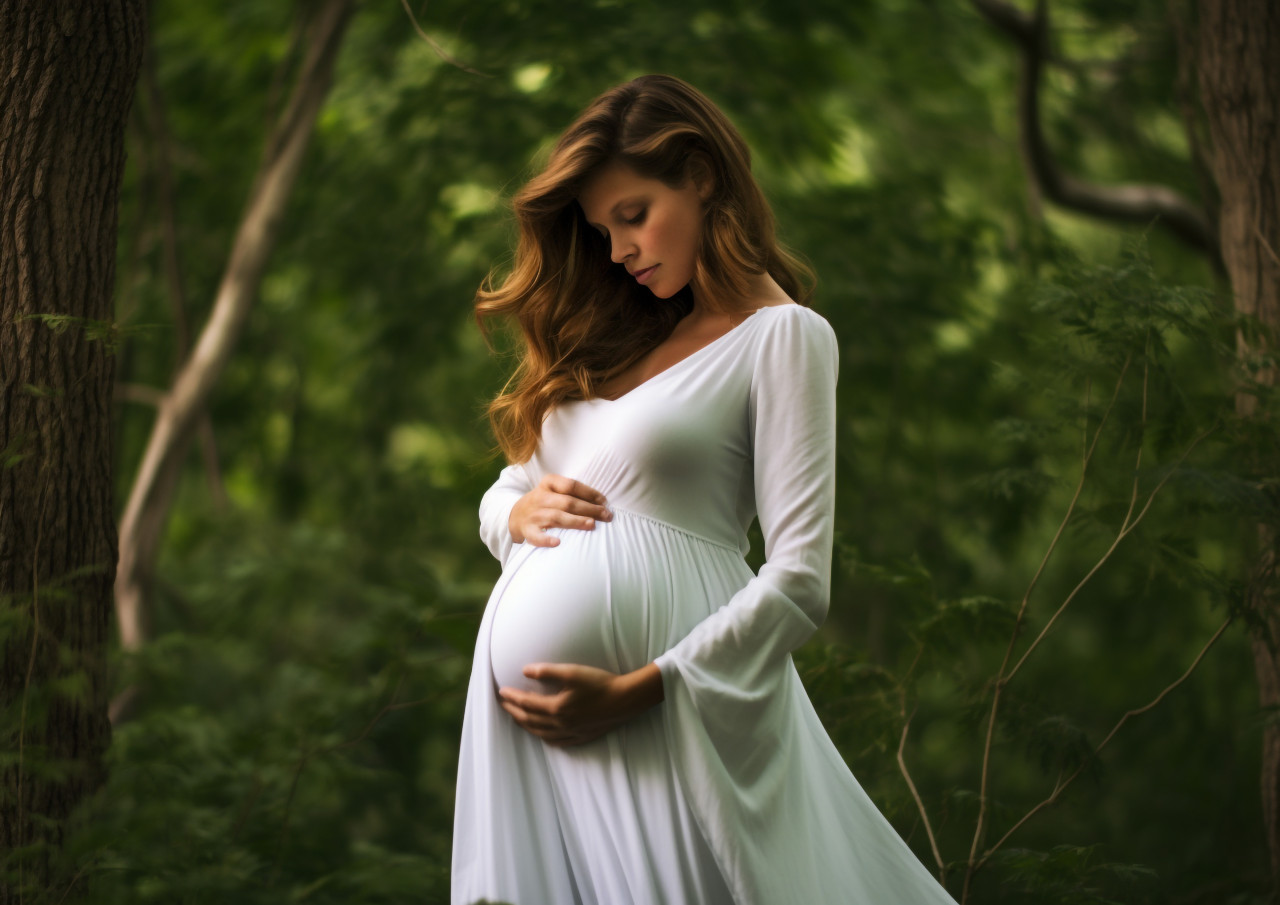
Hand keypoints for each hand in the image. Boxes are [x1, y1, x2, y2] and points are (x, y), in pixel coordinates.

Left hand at [498, 662, 663, 746]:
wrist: (625, 700)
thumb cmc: (600, 683)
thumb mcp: (572, 672)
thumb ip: (547, 671)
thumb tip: (525, 670)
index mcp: (556, 708)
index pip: (526, 703)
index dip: (512, 697)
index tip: (501, 692)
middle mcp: (560, 724)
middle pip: (530, 720)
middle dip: (514, 712)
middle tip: (503, 705)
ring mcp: (571, 733)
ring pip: (540, 733)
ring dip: (526, 725)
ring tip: (517, 718)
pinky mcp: (581, 737)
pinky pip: (556, 742)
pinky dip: (544, 737)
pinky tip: (542, 735)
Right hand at [509, 474, 610, 546]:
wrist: (515, 515)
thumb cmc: (544, 502)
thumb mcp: (553, 490)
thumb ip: (572, 493)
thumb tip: (601, 503)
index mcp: (548, 483)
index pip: (571, 485)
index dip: (590, 493)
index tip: (604, 501)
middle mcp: (540, 497)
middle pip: (568, 502)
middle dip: (589, 509)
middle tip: (607, 515)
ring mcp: (534, 514)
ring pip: (556, 517)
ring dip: (575, 521)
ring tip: (592, 524)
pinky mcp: (527, 530)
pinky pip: (536, 536)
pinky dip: (546, 540)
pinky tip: (558, 542)